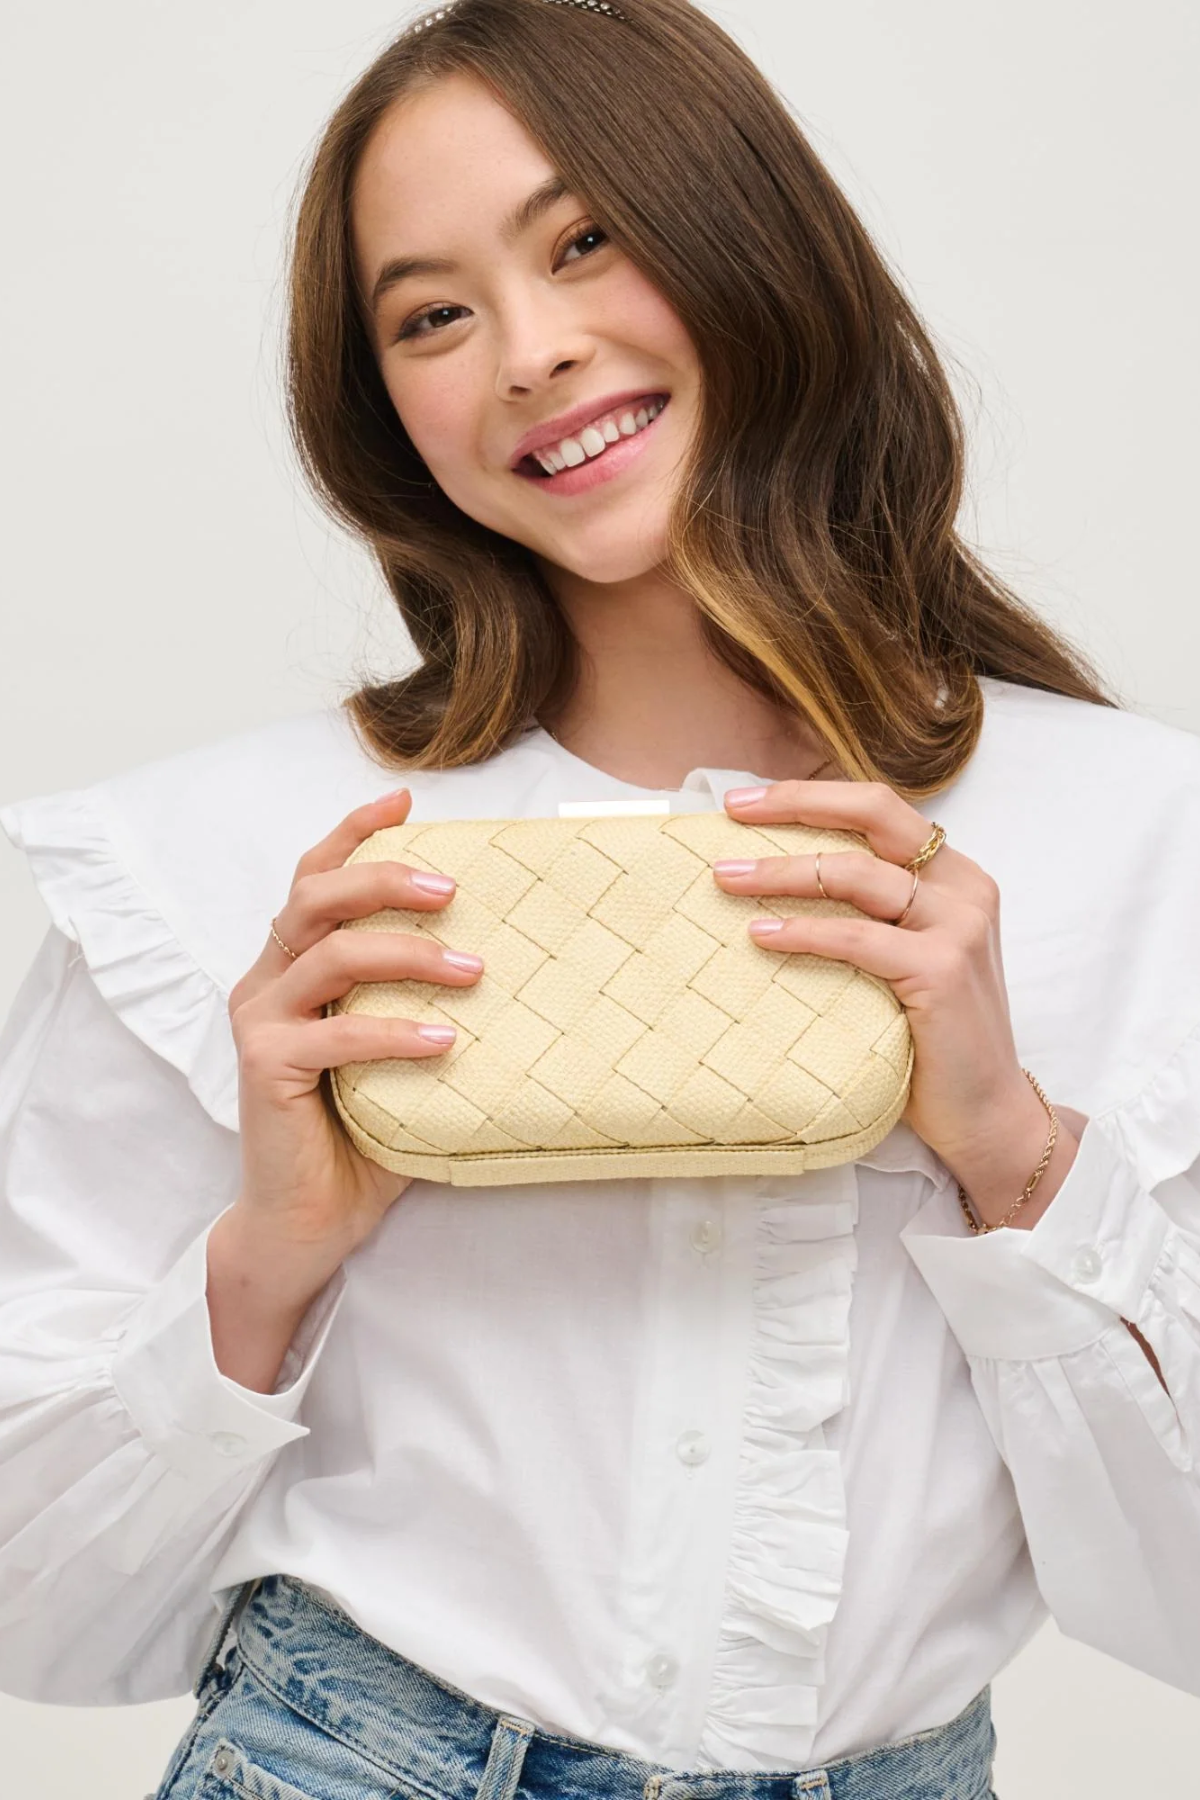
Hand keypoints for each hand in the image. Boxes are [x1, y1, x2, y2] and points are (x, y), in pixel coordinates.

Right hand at [225, 787, 483, 1275]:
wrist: (307, 1221)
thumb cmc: (360, 1135)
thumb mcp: (398, 1054)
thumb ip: (426, 1006)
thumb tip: (518, 967)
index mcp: (292, 967)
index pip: (315, 878)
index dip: (354, 832)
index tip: (406, 799)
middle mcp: (267, 982)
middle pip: (316, 897)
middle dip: (384, 875)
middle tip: (452, 888)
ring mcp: (260, 1023)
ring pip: (330, 953)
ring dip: (408, 953)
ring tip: (473, 970)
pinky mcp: (266, 1068)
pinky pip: (337, 1035)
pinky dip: (395, 1033)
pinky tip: (444, 1041)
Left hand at [712, 779, 1066, 1213]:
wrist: (987, 1114)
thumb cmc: (932, 1039)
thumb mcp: (905, 957)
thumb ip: (869, 914)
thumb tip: (776, 879)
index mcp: (955, 876)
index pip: (879, 809)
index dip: (812, 796)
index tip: (745, 801)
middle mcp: (964, 889)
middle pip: (874, 814)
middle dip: (797, 803)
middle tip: (733, 810)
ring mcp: (958, 927)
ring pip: (855, 874)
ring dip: (782, 873)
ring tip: (726, 879)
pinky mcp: (941, 971)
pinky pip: (856, 938)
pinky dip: (803, 932)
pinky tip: (760, 934)